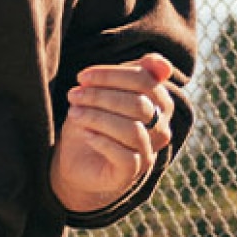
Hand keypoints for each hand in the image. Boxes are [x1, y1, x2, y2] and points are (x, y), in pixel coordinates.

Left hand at [50, 51, 185, 216]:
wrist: (78, 160)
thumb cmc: (95, 120)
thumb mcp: (108, 92)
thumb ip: (132, 73)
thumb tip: (162, 64)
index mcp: (160, 103)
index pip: (145, 80)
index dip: (112, 76)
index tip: (82, 77)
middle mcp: (161, 127)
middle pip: (139, 104)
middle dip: (102, 96)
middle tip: (73, 95)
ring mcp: (150, 152)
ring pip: (132, 130)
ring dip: (98, 117)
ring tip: (74, 112)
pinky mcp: (133, 171)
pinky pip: (125, 156)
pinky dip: (102, 141)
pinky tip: (85, 133)